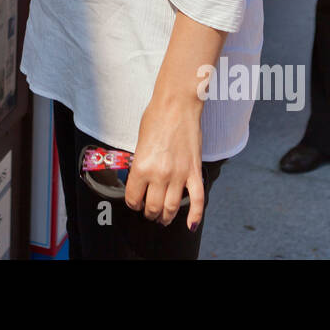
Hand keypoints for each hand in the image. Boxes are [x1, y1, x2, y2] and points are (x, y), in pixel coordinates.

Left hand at [125, 96, 205, 229]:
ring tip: (164, 219)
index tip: (135, 203)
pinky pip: (197, 200)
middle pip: (153, 207)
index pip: (134, 198)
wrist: (177, 104)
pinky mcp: (194, 171)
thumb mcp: (139, 143)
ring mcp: (179, 174)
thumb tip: (140, 180)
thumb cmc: (155, 118)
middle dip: (149, 213)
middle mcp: (159, 174)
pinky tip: (190, 224)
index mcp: (141, 167)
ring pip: (172, 207)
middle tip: (149, 213)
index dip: (133, 204)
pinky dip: (194, 215)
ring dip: (166, 217)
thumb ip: (140, 164)